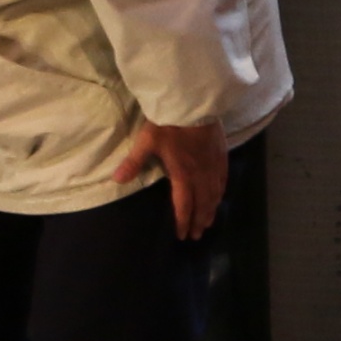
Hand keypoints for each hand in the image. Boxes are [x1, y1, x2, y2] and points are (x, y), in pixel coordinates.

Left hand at [108, 115, 229, 238]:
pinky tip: (219, 196)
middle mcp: (201, 174)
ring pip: (215, 194)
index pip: (184, 204)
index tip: (181, 235)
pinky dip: (221, 193)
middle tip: (196, 236)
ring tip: (207, 223)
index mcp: (183, 174)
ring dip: (211, 210)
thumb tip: (117, 180)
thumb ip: (133, 162)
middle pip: (202, 204)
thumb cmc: (168, 123)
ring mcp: (214, 165)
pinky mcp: (222, 155)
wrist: (193, 104)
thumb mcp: (147, 141)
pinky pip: (223, 180)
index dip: (182, 221)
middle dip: (198, 221)